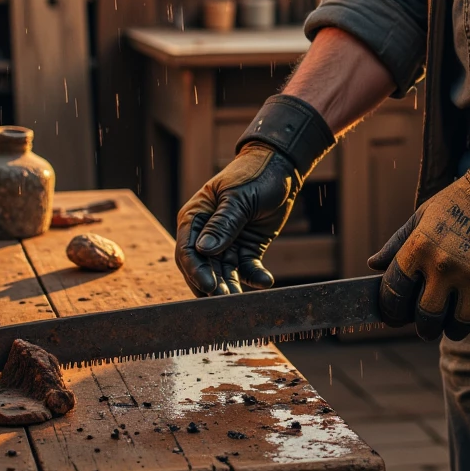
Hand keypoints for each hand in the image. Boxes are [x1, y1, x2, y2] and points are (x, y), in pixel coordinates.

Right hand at [176, 145, 299, 295]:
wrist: (282, 168)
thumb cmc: (255, 174)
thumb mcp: (239, 197)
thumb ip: (223, 224)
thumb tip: (202, 250)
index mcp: (195, 217)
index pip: (188, 249)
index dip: (196, 270)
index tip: (208, 286)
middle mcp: (207, 234)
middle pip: (203, 266)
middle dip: (212, 285)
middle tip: (224, 302)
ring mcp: (227, 243)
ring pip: (224, 272)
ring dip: (231, 287)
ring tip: (240, 301)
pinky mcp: (247, 249)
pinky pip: (247, 268)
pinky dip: (255, 276)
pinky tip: (266, 281)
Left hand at [368, 164, 469, 339]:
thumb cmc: (459, 202)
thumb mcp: (422, 215)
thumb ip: (397, 243)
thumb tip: (373, 265)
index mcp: (420, 248)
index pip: (394, 293)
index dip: (391, 310)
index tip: (395, 315)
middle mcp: (445, 266)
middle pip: (427, 319)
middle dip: (424, 327)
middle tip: (428, 324)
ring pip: (459, 326)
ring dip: (455, 329)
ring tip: (454, 322)